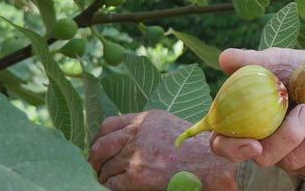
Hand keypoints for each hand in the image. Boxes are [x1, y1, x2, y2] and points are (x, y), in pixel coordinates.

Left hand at [90, 109, 237, 190]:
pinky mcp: (137, 176)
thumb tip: (123, 139)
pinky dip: (111, 187)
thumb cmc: (194, 149)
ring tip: (109, 181)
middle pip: (100, 145)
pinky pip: (111, 183)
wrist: (210, 165)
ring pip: (105, 168)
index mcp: (145, 119)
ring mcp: (135, 155)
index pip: (107, 125)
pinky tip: (118, 187)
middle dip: (94, 159)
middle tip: (95, 168)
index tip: (99, 148)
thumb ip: (145, 129)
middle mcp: (137, 133)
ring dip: (104, 177)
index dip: (99, 139)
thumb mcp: (168, 126)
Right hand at [210, 48, 304, 176]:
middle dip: (290, 136)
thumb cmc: (294, 70)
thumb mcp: (274, 60)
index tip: (254, 143)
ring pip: (296, 163)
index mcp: (243, 122)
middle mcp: (261, 145)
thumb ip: (251, 61)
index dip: (234, 149)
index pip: (223, 145)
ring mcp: (286, 157)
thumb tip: (226, 58)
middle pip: (266, 157)